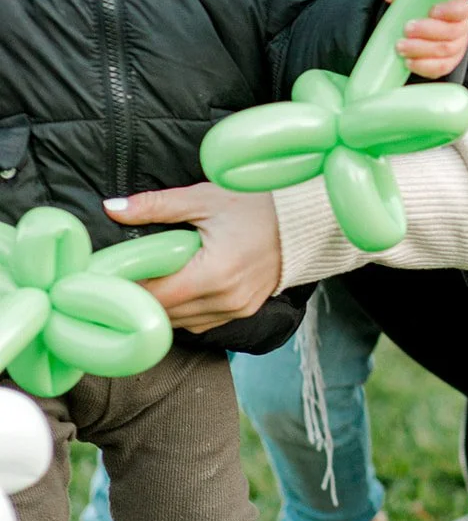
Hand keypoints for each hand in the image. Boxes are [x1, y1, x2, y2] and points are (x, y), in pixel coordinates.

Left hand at [103, 182, 281, 331]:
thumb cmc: (257, 203)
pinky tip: (181, 286)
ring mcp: (238, 310)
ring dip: (163, 306)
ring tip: (152, 278)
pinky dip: (186, 309)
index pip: (154, 297)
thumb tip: (112, 209)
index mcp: (214, 273)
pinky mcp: (245, 311)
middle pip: (165, 315)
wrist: (306, 218)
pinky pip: (202, 321)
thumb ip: (156, 206)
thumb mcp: (204, 198)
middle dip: (141, 298)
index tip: (108, 276)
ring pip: (182, 323)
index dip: (126, 290)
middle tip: (124, 276)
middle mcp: (227, 300)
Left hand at [384, 0, 467, 79]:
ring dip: (421, 49)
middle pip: (452, 32)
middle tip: (407, 29)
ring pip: (445, 52)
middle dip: (428, 32)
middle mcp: (461, 27)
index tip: (432, 10)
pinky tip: (408, 61)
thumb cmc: (416, 0)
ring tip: (401, 46)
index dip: (450, 11)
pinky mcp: (446, 63)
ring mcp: (456, 47)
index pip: (463, 9)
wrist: (410, 21)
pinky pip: (440, 68)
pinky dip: (424, 66)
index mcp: (458, 6)